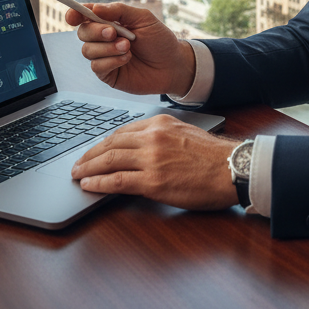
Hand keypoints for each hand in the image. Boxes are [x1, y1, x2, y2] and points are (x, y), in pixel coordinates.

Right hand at [65, 2, 195, 96]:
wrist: (173, 65)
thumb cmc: (159, 40)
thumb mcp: (143, 18)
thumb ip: (119, 10)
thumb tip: (94, 8)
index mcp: (110, 21)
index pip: (85, 15)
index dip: (75, 14)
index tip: (72, 16)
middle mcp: (104, 39)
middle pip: (83, 32)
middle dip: (96, 31)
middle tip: (113, 32)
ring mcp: (104, 57)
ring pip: (87, 50)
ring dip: (107, 48)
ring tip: (128, 47)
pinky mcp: (108, 74)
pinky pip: (97, 66)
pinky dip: (111, 61)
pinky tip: (126, 58)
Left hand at [70, 114, 238, 209]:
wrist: (231, 168)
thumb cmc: (213, 156)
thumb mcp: (185, 133)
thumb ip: (162, 136)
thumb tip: (143, 148)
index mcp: (160, 123)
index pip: (122, 131)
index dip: (103, 142)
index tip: (94, 150)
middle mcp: (152, 137)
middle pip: (111, 144)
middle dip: (90, 154)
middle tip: (77, 163)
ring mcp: (151, 159)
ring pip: (109, 160)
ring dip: (88, 168)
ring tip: (77, 174)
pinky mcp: (152, 181)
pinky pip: (117, 181)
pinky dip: (98, 183)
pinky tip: (88, 185)